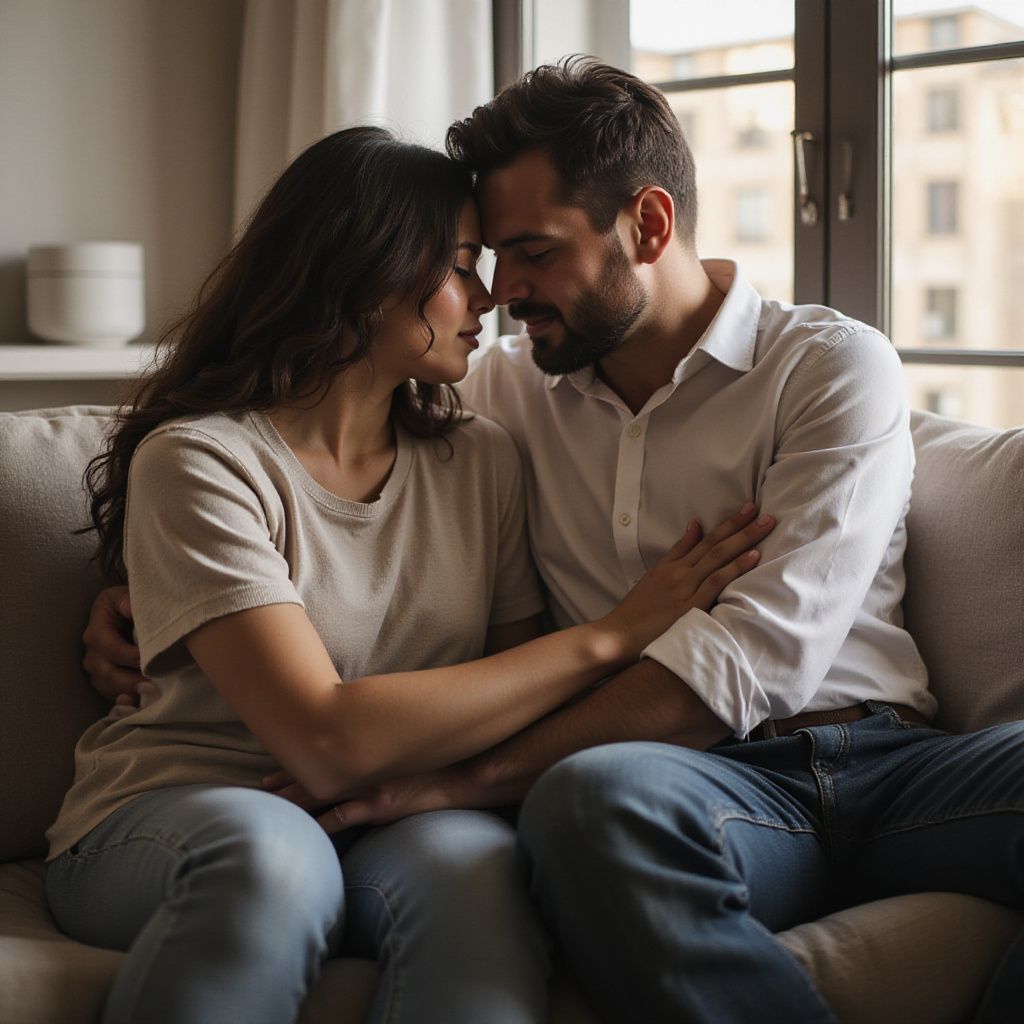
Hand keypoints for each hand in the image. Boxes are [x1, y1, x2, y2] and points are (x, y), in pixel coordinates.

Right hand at [82, 585, 145, 706]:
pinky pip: (111, 694)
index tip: (152, 659)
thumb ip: (128, 601)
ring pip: (109, 686)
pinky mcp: (104, 680)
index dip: (131, 656)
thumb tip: (129, 608)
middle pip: (108, 672)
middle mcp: (92, 652)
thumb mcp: (126, 595)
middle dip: (131, 680)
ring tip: (153, 693)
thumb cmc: (127, 603)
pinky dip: (125, 700)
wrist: (125, 613)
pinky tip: (139, 702)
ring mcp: (96, 669)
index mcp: (96, 630)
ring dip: (130, 691)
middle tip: (155, 684)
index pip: (111, 648)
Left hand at [264, 767, 463, 833]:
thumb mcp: (400, 747)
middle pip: (315, 772)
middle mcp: (362, 764)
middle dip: (288, 781)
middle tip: (261, 787)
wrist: (459, 773)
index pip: (323, 752)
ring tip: (270, 808)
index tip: (278, 761)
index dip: (298, 759)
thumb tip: (354, 746)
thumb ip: (377, 748)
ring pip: (321, 793)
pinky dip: (321, 825)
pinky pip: (342, 817)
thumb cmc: (431, 759)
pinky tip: (304, 832)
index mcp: (365, 749)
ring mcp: (368, 786)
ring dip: (296, 801)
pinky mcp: (379, 806)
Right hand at [600, 503, 773, 659]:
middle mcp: (678, 572)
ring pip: (718, 556)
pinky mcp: (690, 605)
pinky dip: (735, 567)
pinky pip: (717, 581)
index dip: (726, 524)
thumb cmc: (634, 614)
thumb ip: (675, 555)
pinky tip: (753, 555)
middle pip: (714, 543)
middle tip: (761, 509)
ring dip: (744, 538)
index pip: (702, 539)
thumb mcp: (651, 579)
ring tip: (766, 524)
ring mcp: (685, 587)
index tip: (746, 510)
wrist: (617, 635)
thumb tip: (694, 527)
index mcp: (668, 566)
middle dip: (739, 524)